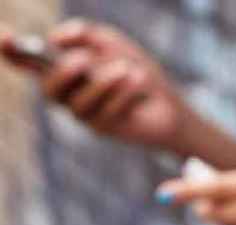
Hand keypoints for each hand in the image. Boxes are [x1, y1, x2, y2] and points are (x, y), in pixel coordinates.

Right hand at [0, 20, 235, 168]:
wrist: (169, 104)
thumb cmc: (136, 72)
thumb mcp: (112, 44)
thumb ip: (85, 34)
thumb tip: (56, 37)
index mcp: (63, 70)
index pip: (28, 63)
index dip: (11, 52)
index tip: (4, 36)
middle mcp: (68, 95)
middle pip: (48, 90)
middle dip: (63, 73)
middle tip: (82, 60)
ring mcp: (84, 115)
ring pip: (78, 104)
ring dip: (103, 82)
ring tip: (128, 68)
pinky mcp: (104, 129)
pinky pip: (106, 112)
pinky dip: (124, 93)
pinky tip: (139, 80)